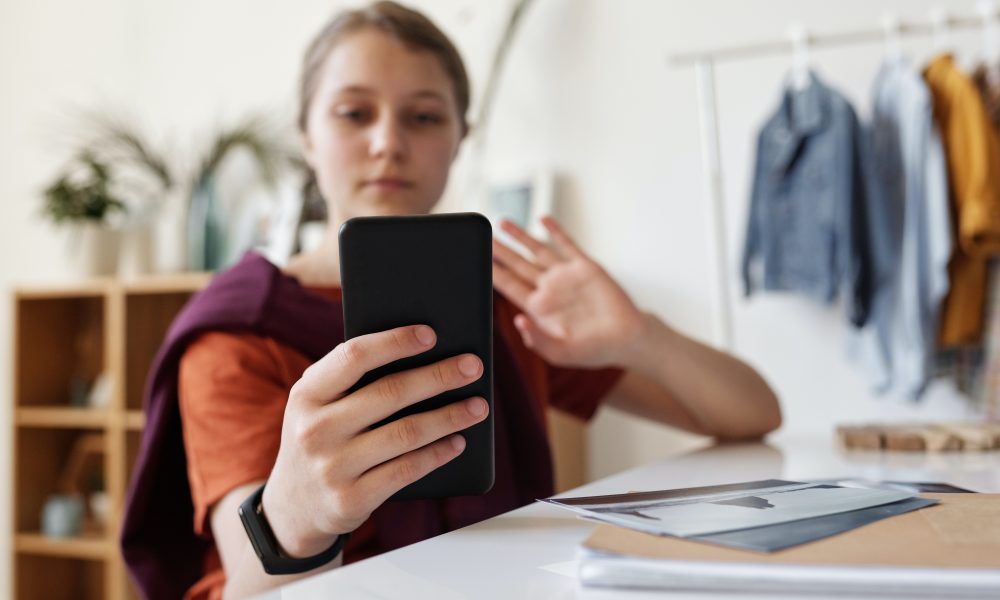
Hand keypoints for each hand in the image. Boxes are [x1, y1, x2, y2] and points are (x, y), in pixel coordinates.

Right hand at [262, 325, 488, 556]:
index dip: (395, 342)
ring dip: (449, 417)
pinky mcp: (351, 500)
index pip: (354, 356)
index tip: (432, 334)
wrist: (293, 508)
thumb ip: (352, 380)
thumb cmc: (322, 439)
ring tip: (478, 406)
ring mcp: (332, 467)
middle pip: (390, 393)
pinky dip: (438, 453)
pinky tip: (458, 441)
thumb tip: (425, 353)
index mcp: (306, 394)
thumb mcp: (319, 406)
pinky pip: (407, 471)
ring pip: (406, 433)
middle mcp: (315, 429)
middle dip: (439, 376)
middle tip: (473, 366)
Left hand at [492, 216, 642, 367]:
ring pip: (537, 250)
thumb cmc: (593, 350)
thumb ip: (537, 340)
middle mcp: (549, 289)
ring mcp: (566, 276)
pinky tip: (543, 220)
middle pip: (517, 264)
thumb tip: (518, 321)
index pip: (509, 286)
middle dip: (500, 251)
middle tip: (483, 236)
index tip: (477, 259)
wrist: (626, 339)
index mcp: (539, 308)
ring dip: (520, 236)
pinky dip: (555, 230)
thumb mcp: (560, 353)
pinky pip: (566, 244)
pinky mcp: (585, 267)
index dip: (493, 272)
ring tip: (501, 223)